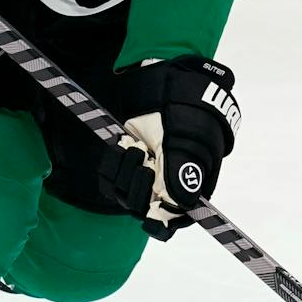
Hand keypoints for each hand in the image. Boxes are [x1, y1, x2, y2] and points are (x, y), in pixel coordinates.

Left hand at [99, 57, 240, 239]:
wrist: (167, 83)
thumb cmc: (185, 112)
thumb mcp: (186, 141)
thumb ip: (183, 174)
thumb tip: (183, 205)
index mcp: (189, 184)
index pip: (174, 217)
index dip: (161, 217)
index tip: (150, 211)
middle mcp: (166, 184)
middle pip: (146, 208)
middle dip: (139, 187)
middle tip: (144, 159)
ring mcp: (145, 173)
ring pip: (126, 196)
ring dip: (125, 174)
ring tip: (135, 147)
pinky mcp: (126, 162)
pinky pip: (111, 180)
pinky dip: (112, 167)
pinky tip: (121, 148)